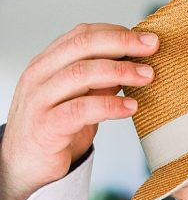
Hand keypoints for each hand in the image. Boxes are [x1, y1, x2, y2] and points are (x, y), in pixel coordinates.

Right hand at [0, 23, 157, 199]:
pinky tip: (130, 107)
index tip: (145, 38)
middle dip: (122, 43)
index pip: (82, 35)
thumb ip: (98, 84)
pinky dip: (109, 106)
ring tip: (147, 76)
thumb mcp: (78, 100)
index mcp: (47, 63)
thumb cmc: (53, 131)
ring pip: (81, 73)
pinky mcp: (46, 126)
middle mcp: (40, 75)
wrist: (23, 166)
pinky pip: (80, 110)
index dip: (116, 33)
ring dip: (120, 71)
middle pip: (83, 46)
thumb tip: (131, 66)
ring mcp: (40, 99)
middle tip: (152, 47)